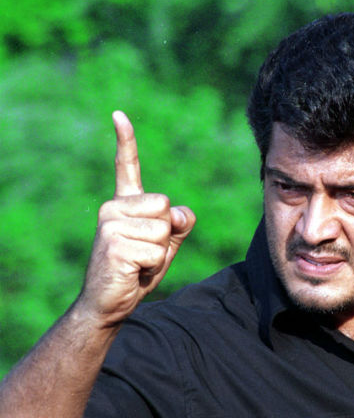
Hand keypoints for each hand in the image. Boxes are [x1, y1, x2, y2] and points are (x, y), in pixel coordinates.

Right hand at [78, 111, 195, 326]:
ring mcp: (110, 224)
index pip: (126, 167)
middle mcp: (113, 208)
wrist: (111, 303)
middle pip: (166, 206)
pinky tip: (134, 272)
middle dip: (166, 234)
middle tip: (145, 252)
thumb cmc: (139, 269)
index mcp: (124, 204)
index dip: (125, 141)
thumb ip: (179, 223)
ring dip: (160, 253)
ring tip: (139, 262)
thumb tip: (178, 213)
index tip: (118, 114)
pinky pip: (158, 251)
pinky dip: (154, 267)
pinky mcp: (114, 244)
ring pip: (164, 229)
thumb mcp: (166, 243)